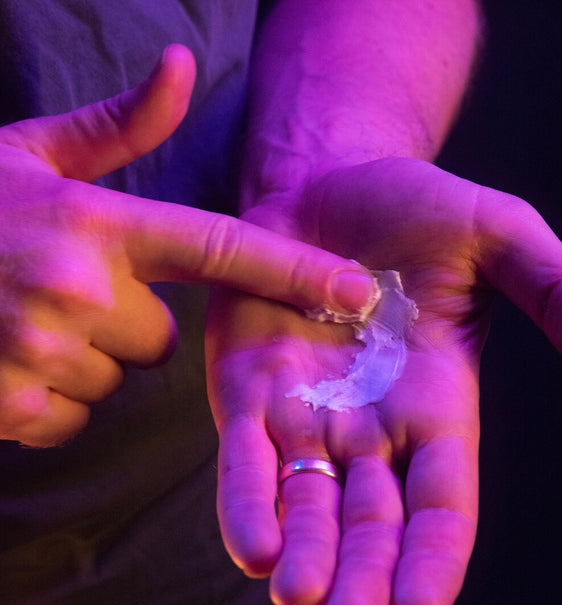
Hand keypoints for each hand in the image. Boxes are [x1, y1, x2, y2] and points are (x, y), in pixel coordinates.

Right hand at [0, 45, 376, 447]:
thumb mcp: (25, 155)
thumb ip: (114, 128)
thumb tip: (184, 65)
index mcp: (95, 225)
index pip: (221, 249)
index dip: (297, 274)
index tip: (361, 293)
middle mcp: (78, 289)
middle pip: (159, 339)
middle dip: (122, 324)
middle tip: (54, 292)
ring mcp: (42, 352)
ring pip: (112, 380)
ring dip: (80, 360)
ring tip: (17, 323)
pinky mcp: (11, 407)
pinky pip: (67, 418)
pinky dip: (43, 401)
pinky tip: (1, 362)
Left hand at [206, 157, 561, 604]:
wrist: (329, 180)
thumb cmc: (419, 207)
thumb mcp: (502, 237)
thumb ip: (559, 292)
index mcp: (438, 407)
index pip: (443, 502)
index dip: (436, 556)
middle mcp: (372, 430)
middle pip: (373, 523)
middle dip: (362, 575)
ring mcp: (306, 418)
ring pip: (309, 507)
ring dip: (304, 557)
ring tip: (299, 599)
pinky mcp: (249, 396)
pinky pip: (247, 462)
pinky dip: (247, 506)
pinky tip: (252, 550)